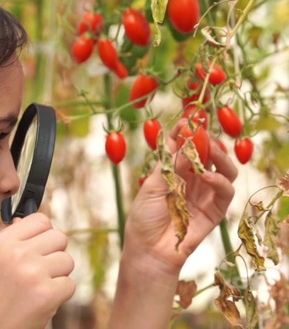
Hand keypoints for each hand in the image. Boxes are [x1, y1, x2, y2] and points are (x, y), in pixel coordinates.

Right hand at [0, 213, 74, 328]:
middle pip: (60, 237)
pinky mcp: (47, 294)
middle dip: (55, 254)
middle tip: (40, 271)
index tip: (39, 248)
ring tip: (38, 288)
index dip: (45, 234)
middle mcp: (17, 253)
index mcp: (1, 242)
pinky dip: (60, 296)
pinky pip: (69, 285)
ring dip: (58, 275)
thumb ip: (12, 240)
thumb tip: (29, 219)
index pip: (41, 220)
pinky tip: (41, 302)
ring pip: (67, 261)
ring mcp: (33, 272)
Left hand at [124, 119, 237, 275]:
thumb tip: (179, 137)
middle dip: (208, 140)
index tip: (186, 120)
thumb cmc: (144, 218)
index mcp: (175, 172)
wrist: (148, 250)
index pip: (187, 147)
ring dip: (219, 157)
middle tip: (202, 132)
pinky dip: (218, 180)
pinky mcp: (215, 210)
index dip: (188, 133)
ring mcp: (205, 194)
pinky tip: (205, 175)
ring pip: (225, 169)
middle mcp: (193, 180)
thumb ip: (169, 165)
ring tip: (208, 151)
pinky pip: (226, 191)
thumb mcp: (152, 186)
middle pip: (210, 154)